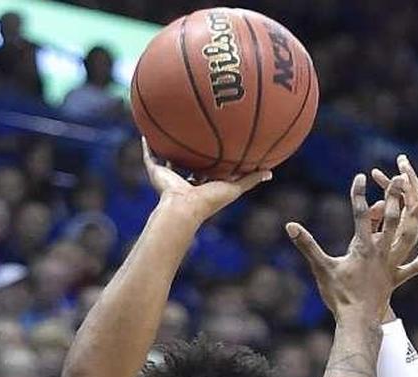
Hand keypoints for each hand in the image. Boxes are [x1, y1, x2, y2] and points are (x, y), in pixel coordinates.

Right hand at [141, 138, 271, 224]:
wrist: (184, 208)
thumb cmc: (210, 200)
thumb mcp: (235, 188)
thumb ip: (251, 179)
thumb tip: (271, 172)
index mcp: (202, 184)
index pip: (208, 170)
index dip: (213, 158)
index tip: (217, 144)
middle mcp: (185, 180)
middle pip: (188, 163)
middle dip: (191, 151)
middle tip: (195, 132)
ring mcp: (169, 177)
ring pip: (168, 158)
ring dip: (168, 147)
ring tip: (168, 128)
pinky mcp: (156, 173)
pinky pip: (150, 156)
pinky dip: (147, 145)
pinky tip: (146, 131)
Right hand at [287, 173, 417, 320]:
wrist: (358, 321)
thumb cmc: (338, 295)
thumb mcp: (321, 268)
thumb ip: (307, 245)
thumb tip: (289, 226)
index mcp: (363, 247)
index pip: (361, 215)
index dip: (359, 194)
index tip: (360, 176)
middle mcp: (381, 252)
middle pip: (391, 219)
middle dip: (394, 196)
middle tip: (399, 177)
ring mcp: (392, 265)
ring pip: (409, 237)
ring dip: (417, 217)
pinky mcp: (397, 278)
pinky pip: (416, 266)